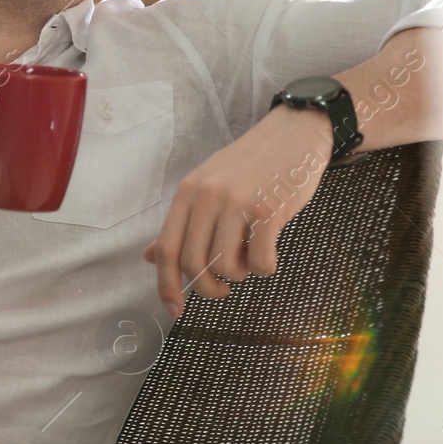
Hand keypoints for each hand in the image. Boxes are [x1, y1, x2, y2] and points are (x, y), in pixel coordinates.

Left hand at [142, 106, 333, 315]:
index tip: (175, 310)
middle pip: (194, 265)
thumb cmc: (251, 165)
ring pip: (226, 267)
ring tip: (249, 260)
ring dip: (239, 276)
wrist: (294, 133)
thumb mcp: (207, 185)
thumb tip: (148, 257)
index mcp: (188, 192)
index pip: (167, 249)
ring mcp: (238, 203)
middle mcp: (208, 196)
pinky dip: (264, 269)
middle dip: (209, 289)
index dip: (166, 287)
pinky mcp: (269, 210)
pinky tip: (269, 255)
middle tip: (223, 289)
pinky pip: (260, 262)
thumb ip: (181, 222)